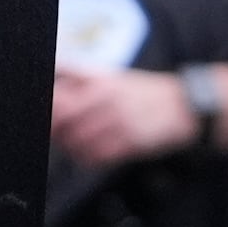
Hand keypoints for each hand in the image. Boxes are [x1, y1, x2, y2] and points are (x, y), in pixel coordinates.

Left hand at [52, 67, 198, 166]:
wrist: (184, 107)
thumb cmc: (143, 92)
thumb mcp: (112, 76)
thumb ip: (79, 75)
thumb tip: (51, 68)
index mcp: (101, 84)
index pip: (60, 99)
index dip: (47, 111)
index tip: (43, 114)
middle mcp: (108, 103)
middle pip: (65, 123)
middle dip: (55, 130)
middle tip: (56, 132)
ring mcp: (119, 125)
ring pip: (78, 142)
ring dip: (71, 146)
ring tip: (75, 142)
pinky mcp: (130, 145)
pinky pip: (98, 157)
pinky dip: (88, 157)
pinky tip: (91, 152)